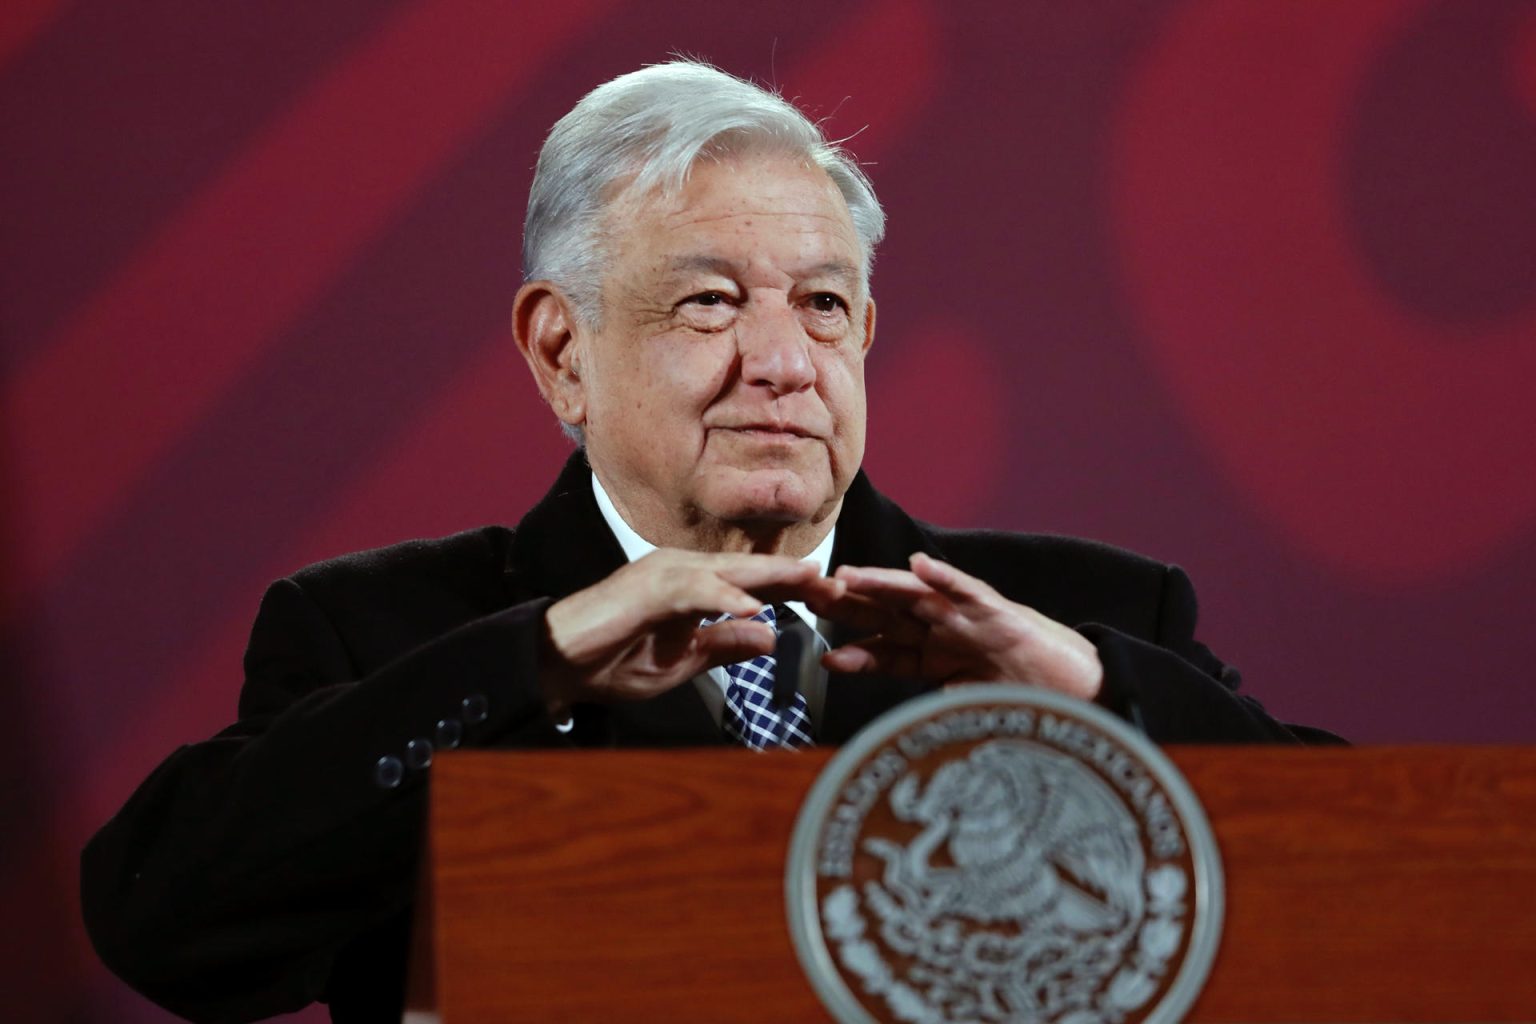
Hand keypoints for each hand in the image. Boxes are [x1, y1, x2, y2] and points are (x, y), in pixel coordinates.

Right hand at [542, 549, 845, 714]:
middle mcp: (681, 570)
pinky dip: (723, 597)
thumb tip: (769, 636)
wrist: (558, 664)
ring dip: (770, 577)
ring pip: (727, 570)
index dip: (794, 590)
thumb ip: (723, 644)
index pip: (753, 584)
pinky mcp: (645, 588)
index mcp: (693, 586)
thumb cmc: (613, 661)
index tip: (835, 598)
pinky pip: (692, 591)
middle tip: (840, 583)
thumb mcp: (683, 661)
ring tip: (809, 581)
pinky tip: (752, 608)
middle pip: (749, 570)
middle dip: (795, 577)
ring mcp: (662, 574)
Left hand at [814, 552, 1103, 700]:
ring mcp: (969, 619)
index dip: (856, 654)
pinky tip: (920, 566)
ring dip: (883, 583)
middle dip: (850, 607)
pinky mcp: (999, 612)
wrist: (1078, 694)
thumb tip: (899, 741)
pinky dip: (944, 576)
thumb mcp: (965, 714)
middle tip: (811, 597)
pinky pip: (968, 589)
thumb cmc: (1023, 704)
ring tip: (849, 576)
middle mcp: (944, 633)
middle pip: (888, 616)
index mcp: (933, 658)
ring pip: (918, 595)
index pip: (886, 652)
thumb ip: (933, 717)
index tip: (824, 659)